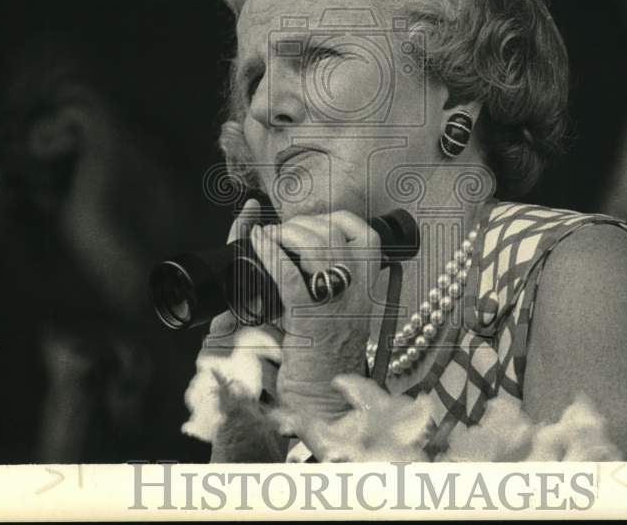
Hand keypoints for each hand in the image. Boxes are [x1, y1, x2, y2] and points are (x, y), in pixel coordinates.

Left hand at [249, 210, 381, 420]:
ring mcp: (337, 308)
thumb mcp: (335, 316)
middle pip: (339, 235)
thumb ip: (324, 285)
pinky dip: (272, 254)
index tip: (316, 223)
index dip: (340, 220)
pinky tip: (258, 243)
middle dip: (306, 223)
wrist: (325, 405)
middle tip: (284, 231)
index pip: (368, 237)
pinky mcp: (310, 323)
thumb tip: (294, 252)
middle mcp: (358, 296)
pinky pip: (290, 277)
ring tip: (270, 236)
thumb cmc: (326, 361)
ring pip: (319, 249)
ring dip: (289, 233)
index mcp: (367, 292)